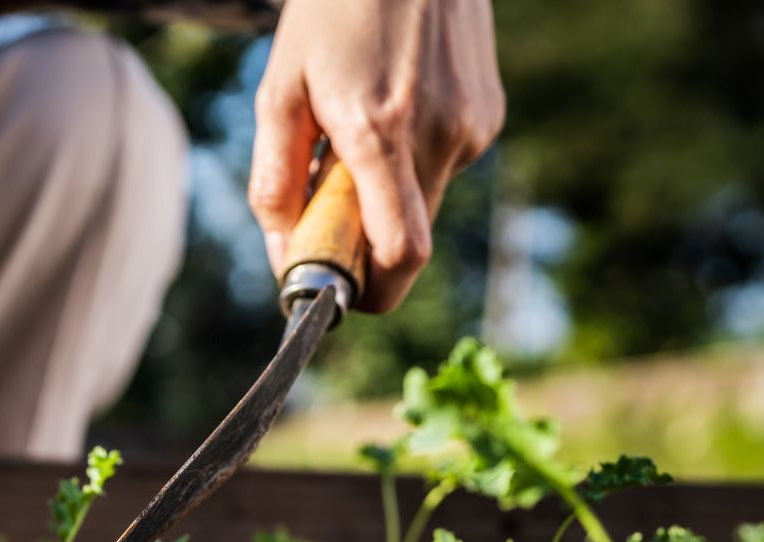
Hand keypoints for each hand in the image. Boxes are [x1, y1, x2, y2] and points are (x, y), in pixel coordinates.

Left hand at [249, 0, 504, 312]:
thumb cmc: (331, 13)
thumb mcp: (280, 91)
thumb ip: (275, 182)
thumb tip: (282, 255)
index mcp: (380, 133)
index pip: (400, 255)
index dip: (370, 292)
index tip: (337, 291)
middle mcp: (439, 135)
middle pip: (411, 242)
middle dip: (365, 245)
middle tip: (325, 207)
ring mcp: (472, 126)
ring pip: (425, 205)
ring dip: (386, 197)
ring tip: (355, 135)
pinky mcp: (488, 116)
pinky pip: (442, 169)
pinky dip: (410, 164)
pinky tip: (391, 108)